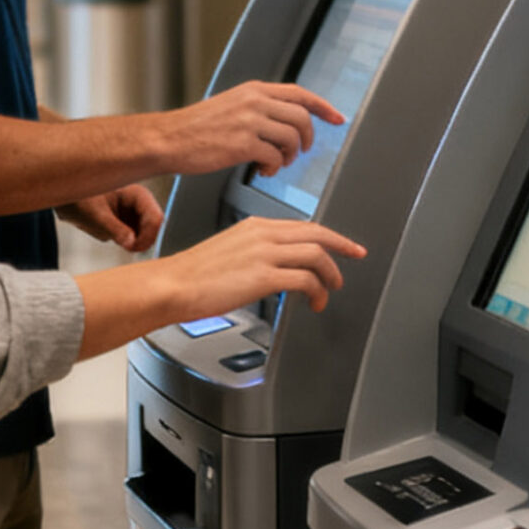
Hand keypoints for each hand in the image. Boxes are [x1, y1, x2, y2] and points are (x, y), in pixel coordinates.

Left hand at [60, 183, 163, 252]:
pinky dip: (122, 241)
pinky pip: (132, 238)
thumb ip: (115, 228)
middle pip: (153, 228)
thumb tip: (132, 242)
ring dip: (130, 241)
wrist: (65, 197)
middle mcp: (139, 203)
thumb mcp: (96, 215)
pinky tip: (106, 232)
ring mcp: (133, 214)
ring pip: (143, 235)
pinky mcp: (126, 223)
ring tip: (108, 233)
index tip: (132, 247)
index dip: (148, 236)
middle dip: (139, 240)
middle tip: (124, 247)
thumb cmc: (79, 197)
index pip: (156, 218)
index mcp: (137, 194)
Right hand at [149, 82, 345, 177]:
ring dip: (289, 157)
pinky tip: (262, 171)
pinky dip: (273, 168)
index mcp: (254, 90)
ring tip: (275, 165)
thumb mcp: (231, 104)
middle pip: (302, 118)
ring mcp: (249, 122)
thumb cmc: (195, 128)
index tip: (337, 118)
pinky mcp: (242, 144)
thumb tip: (284, 120)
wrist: (168, 139)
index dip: (323, 107)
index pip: (300, 93)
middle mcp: (255, 101)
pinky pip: (274, 157)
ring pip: (292, 138)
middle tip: (299, 154)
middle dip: (307, 139)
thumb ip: (258, 107)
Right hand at [161, 216, 364, 316]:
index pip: (302, 226)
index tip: (342, 244)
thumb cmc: (192, 276)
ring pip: (316, 254)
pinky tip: (314, 302)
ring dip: (331, 274)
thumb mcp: (228, 252)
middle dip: (342, 245)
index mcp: (254, 226)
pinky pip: (305, 279)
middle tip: (356, 255)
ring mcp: (264, 253)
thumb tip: (271, 269)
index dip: (327, 235)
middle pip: (316, 233)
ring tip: (331, 289)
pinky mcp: (263, 276)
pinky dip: (317, 291)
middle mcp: (262, 235)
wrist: (172, 285)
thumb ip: (253, 254)